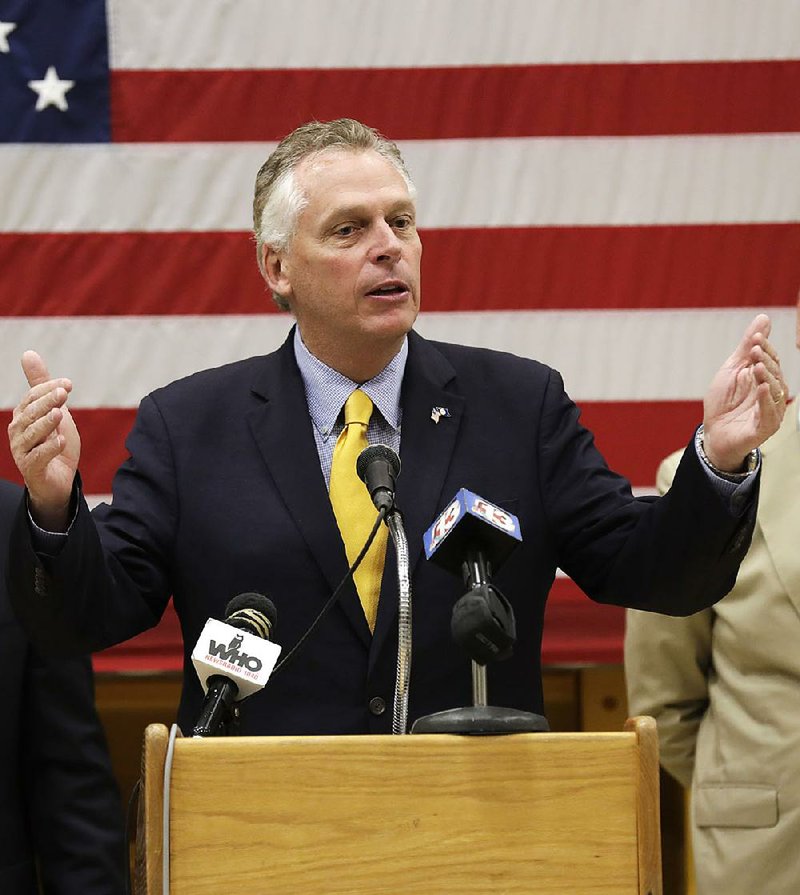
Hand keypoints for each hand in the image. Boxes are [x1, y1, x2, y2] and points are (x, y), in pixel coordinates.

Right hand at [7, 351, 80, 530]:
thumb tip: (28, 353)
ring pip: (32, 434)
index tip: (68, 384)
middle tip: (64, 393)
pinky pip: (38, 457)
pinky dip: (50, 448)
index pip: (32, 397)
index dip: (48, 389)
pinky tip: (61, 441)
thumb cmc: (54, 441)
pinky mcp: (32, 468)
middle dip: (47, 402)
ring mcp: (22, 451)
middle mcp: (18, 432)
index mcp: (23, 416)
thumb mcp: (53, 410)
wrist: (58, 479)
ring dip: (46, 423)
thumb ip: (42, 385)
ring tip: (59, 414)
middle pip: (31, 413)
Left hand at [702, 314, 787, 471]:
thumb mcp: (732, 370)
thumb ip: (747, 347)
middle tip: (755, 350)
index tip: (756, 338)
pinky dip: (767, 400)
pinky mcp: (765, 428)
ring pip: (776, 392)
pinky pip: (770, 413)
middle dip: (766, 361)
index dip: (765, 348)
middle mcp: (773, 394)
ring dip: (767, 378)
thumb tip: (764, 318)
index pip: (772, 360)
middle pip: (775, 374)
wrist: (712, 433)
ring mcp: (771, 411)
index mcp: (766, 379)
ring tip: (757, 367)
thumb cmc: (724, 402)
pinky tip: (762, 388)